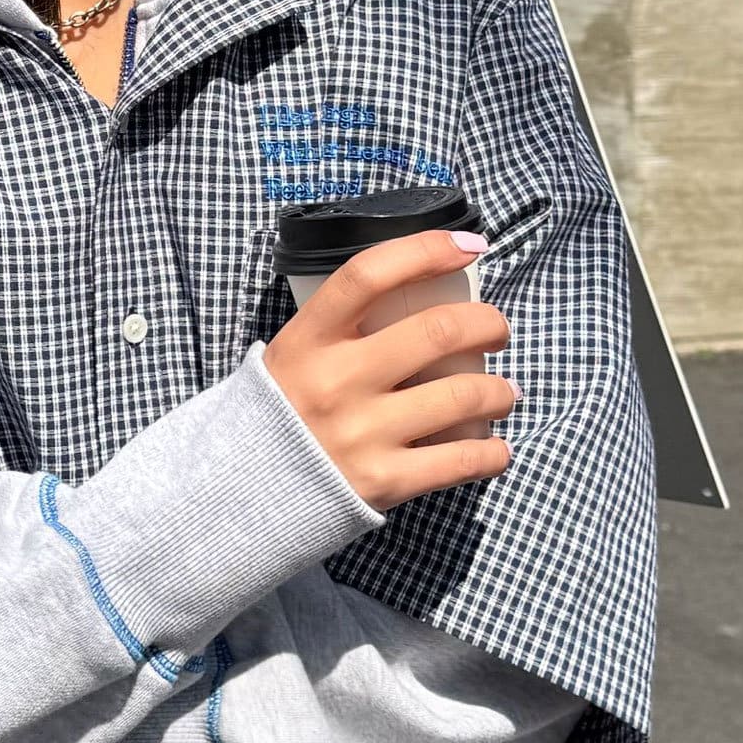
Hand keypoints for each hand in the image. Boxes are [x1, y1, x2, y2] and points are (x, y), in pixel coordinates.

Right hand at [260, 229, 516, 513]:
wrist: (241, 495)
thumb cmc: (279, 417)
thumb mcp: (291, 358)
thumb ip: (341, 330)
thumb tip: (419, 297)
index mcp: (308, 341)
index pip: (370, 275)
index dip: (427, 250)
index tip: (469, 247)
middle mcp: (336, 382)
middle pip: (438, 331)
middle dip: (489, 324)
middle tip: (496, 332)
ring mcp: (360, 434)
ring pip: (463, 396)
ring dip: (500, 392)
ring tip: (501, 395)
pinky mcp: (381, 482)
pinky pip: (460, 460)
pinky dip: (492, 454)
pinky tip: (494, 450)